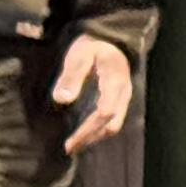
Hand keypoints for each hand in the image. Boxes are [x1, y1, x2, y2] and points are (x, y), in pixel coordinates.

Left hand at [49, 34, 133, 153]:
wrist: (110, 38)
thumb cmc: (92, 45)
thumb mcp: (79, 55)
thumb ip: (71, 76)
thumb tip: (62, 100)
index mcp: (114, 83)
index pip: (104, 113)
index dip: (87, 130)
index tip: (69, 142)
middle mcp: (123, 93)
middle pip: (112, 124)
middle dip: (91, 138)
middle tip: (69, 148)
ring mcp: (123, 96)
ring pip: (114, 124)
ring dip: (95, 136)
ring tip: (75, 144)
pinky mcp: (119, 98)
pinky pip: (112, 118)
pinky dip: (98, 129)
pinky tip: (83, 132)